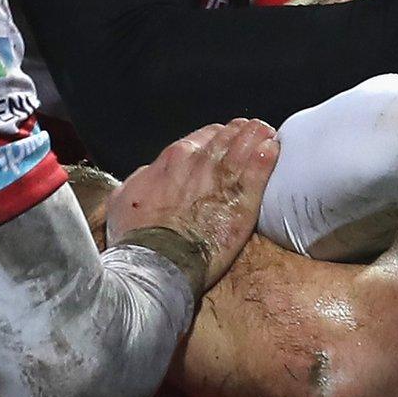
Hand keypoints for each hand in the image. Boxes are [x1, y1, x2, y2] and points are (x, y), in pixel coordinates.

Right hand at [108, 119, 279, 294]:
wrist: (154, 264)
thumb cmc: (136, 237)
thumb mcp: (125, 199)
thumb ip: (144, 180)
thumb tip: (152, 174)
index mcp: (173, 158)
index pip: (205, 136)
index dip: (218, 137)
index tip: (226, 139)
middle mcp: (199, 161)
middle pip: (228, 136)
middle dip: (242, 133)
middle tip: (254, 132)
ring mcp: (222, 179)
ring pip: (246, 146)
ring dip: (258, 137)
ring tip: (267, 134)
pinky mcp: (242, 203)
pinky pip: (259, 170)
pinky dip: (267, 157)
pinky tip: (272, 150)